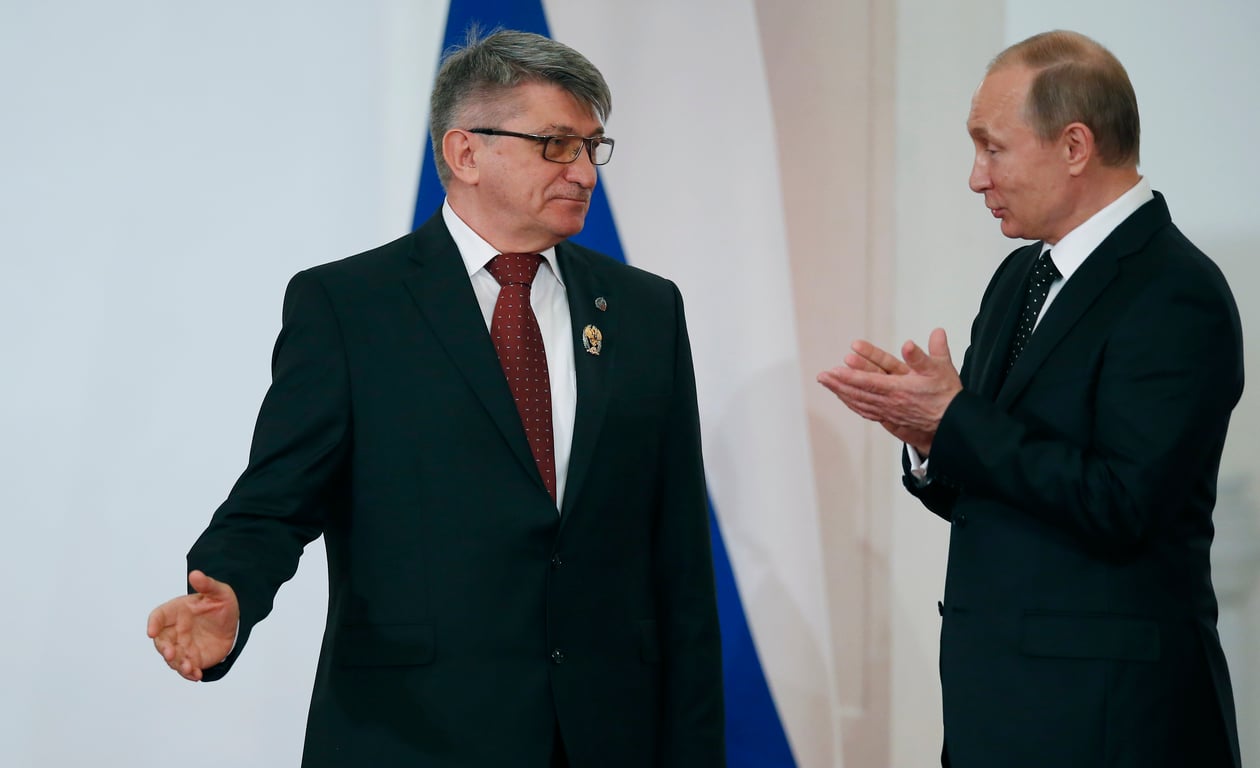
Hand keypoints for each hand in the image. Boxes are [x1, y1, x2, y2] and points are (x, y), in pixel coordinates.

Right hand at [147, 570, 238, 681]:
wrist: (235, 623)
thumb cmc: (222, 605)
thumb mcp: (220, 592)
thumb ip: (207, 585)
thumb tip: (195, 574)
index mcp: (176, 611)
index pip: (158, 616)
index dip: (153, 623)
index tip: (151, 632)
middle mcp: (175, 630)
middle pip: (161, 641)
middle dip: (163, 649)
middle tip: (171, 654)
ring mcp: (182, 646)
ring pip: (173, 658)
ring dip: (177, 664)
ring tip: (188, 668)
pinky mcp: (193, 658)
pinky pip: (186, 668)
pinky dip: (189, 673)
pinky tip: (196, 675)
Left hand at [816, 328, 962, 454]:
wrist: (952, 422)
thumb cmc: (946, 394)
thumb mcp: (939, 369)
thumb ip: (923, 356)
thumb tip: (909, 344)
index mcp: (900, 390)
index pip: (869, 382)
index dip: (851, 377)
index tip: (835, 371)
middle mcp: (891, 403)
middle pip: (859, 393)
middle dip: (839, 384)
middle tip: (822, 376)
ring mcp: (889, 412)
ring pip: (860, 403)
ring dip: (842, 393)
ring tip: (828, 383)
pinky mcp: (890, 417)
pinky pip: (866, 411)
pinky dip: (853, 403)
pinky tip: (845, 398)